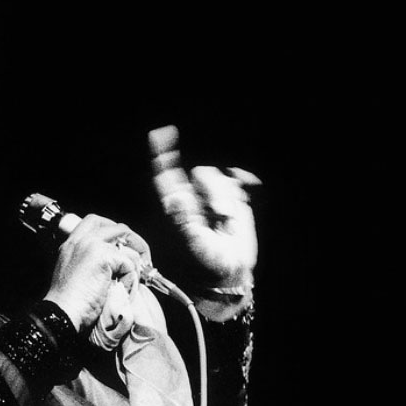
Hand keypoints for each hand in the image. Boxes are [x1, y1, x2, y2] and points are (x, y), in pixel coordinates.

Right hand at [44, 214, 149, 331]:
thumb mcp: (76, 275)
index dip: (114, 230)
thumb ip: (91, 263)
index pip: (95, 222)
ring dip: (135, 263)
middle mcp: (81, 240)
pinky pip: (129, 262)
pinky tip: (123, 290)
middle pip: (116, 227)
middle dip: (133, 240)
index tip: (124, 247)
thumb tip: (117, 263)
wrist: (62, 314)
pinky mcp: (104, 257)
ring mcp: (92, 246)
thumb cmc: (69, 304)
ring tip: (131, 281)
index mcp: (71, 244)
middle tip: (141, 259)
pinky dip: (131, 278)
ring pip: (126, 242)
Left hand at [148, 125, 259, 288]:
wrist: (228, 272)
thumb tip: (180, 198)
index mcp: (176, 204)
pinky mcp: (233, 199)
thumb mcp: (192, 243)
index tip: (160, 133)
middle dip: (213, 190)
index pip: (166, 173)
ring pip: (220, 178)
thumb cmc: (205, 261)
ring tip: (227, 223)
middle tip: (220, 215)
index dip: (162, 153)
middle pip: (201, 175)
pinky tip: (245, 193)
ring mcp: (213, 196)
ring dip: (227, 198)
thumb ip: (185, 219)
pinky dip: (243, 181)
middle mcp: (193, 196)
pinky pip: (237, 179)